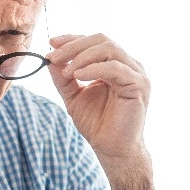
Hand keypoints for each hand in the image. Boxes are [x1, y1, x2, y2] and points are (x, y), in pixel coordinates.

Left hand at [47, 33, 150, 168]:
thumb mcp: (73, 96)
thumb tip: (49, 58)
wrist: (111, 149)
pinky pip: (115, 68)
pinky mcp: (139, 85)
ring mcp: (136, 73)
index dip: (72, 39)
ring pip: (109, 49)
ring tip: (66, 71)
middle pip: (101, 39)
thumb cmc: (97, 125)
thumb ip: (63, 78)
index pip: (94, 42)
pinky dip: (94, 68)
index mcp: (114, 65)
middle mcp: (128, 65)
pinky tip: (79, 75)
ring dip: (82, 56)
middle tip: (54, 56)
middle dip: (74, 45)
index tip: (51, 43)